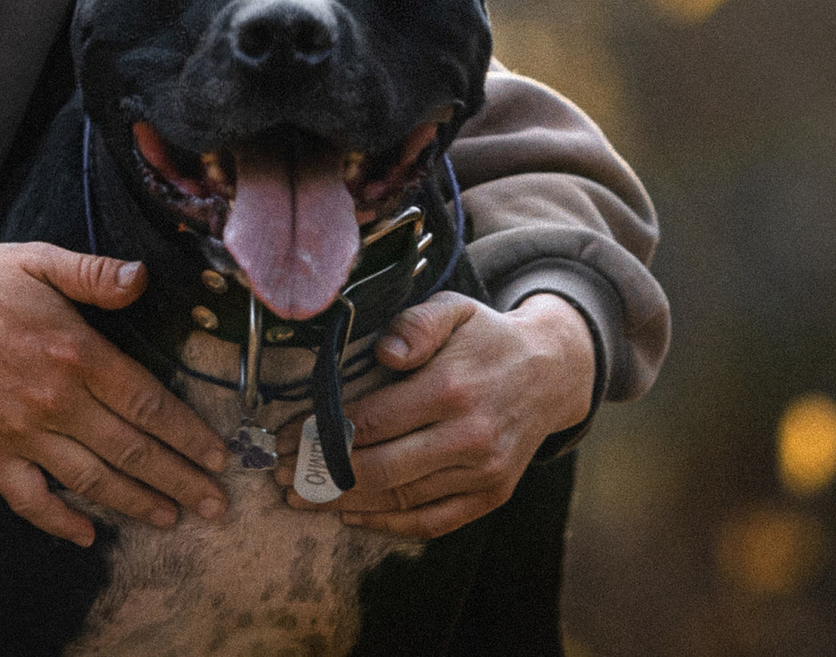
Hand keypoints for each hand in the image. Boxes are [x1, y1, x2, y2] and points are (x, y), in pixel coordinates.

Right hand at [0, 244, 231, 545]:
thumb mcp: (39, 259)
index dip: (188, 434)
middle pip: (130, 450)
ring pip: (90, 480)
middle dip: (179, 480)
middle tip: (215, 505)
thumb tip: (141, 279)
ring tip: (171, 518)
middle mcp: (54, 400)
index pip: (148, 404)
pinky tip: (87, 535)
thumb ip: (94, 274)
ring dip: (136, 504)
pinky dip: (59, 522)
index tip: (219, 456)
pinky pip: (29, 498)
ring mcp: (21, 432)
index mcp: (75, 353)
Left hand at [281, 292, 593, 538]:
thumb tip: (386, 352)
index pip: (369, 422)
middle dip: (321, 476)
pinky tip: (353, 516)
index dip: (319, 433)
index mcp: (451, 388)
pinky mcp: (492, 495)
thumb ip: (416, 323)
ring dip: (345, 504)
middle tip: (284, 476)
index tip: (284, 436)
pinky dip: (389, 526)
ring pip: (401, 500)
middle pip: (379, 469)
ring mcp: (483, 472)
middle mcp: (470, 436)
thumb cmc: (486, 338)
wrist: (551, 372)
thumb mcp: (454, 308)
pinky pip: (433, 522)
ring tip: (305, 499)